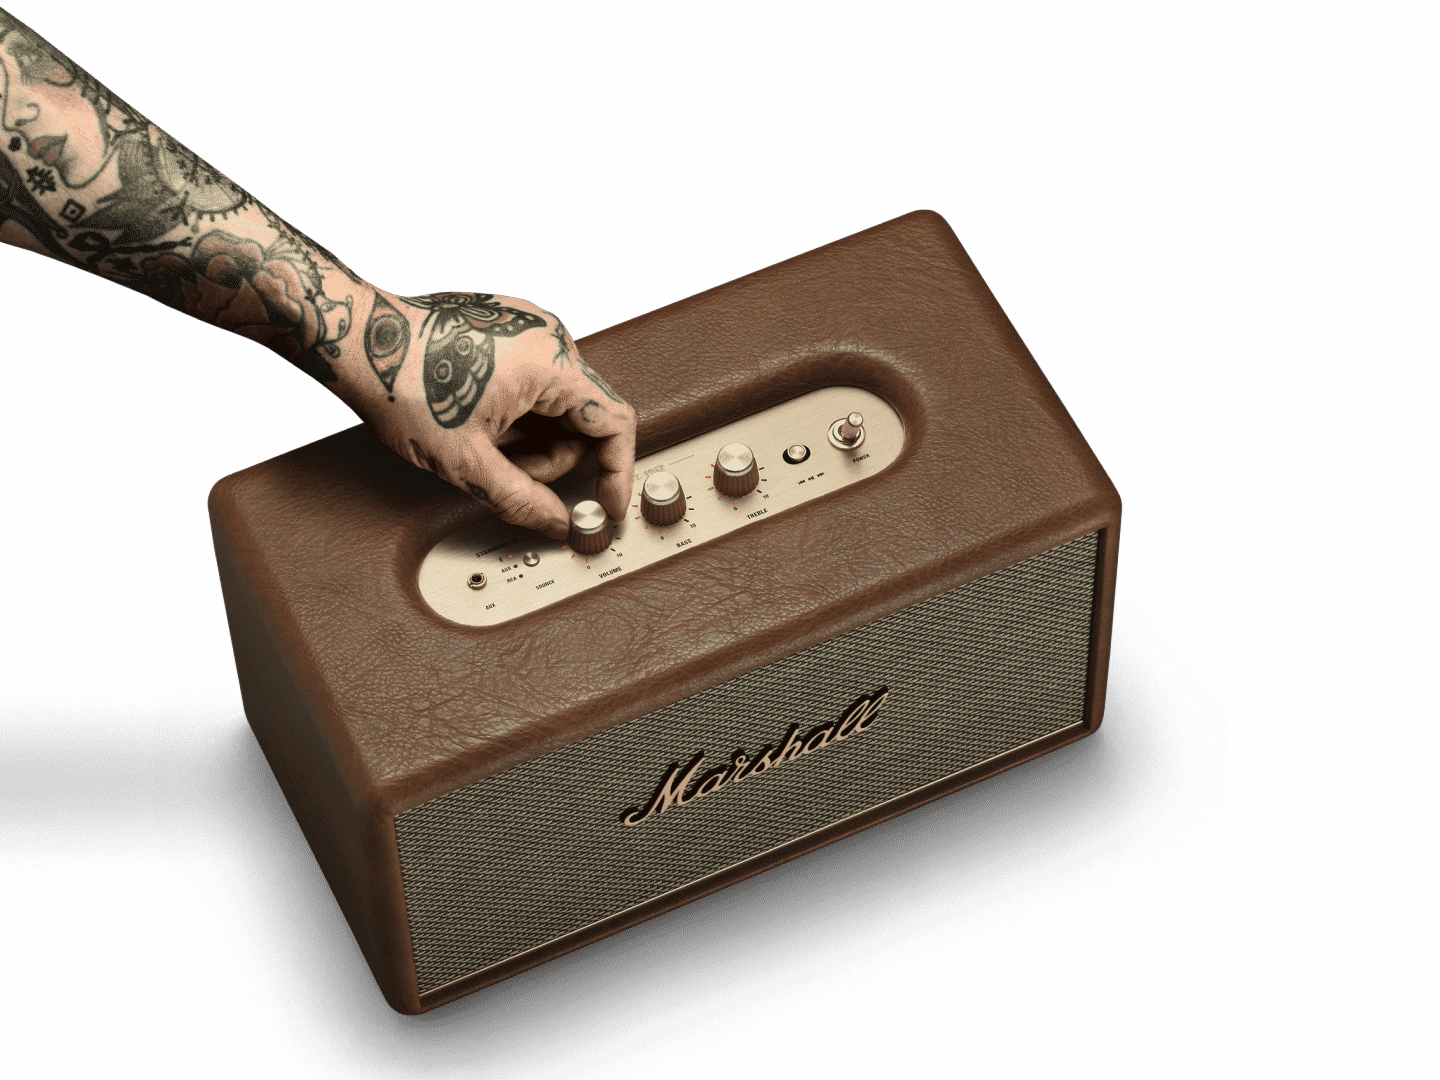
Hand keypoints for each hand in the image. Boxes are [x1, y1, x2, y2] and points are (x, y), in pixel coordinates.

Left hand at [351, 291, 636, 542]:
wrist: (355, 340)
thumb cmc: (401, 385)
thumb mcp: (467, 463)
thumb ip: (523, 500)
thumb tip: (558, 523)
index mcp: (551, 363)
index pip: (615, 423)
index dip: (616, 472)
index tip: (607, 503)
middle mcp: (548, 337)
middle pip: (583, 419)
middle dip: (553, 459)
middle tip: (510, 477)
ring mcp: (527, 330)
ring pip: (556, 405)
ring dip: (530, 440)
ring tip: (484, 449)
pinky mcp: (506, 330)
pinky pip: (533, 385)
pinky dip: (516, 416)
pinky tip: (478, 426)